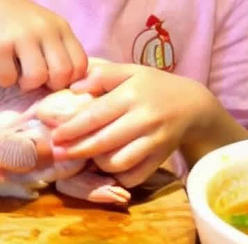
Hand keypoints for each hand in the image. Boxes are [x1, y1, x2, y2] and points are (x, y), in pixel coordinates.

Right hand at [0, 0, 86, 90]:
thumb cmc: (15, 19)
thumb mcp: (44, 26)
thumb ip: (58, 48)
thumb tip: (67, 86)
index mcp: (61, 26)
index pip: (81, 64)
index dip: (69, 80)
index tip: (53, 79)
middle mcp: (45, 29)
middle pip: (62, 74)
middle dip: (49, 85)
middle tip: (35, 79)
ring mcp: (22, 35)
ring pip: (37, 78)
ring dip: (26, 84)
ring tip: (18, 75)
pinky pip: (9, 78)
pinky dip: (4, 79)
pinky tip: (1, 66)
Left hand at [50, 60, 218, 186]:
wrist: (193, 105)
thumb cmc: (154, 85)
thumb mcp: (131, 71)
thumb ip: (103, 74)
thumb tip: (74, 87)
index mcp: (132, 94)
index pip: (96, 114)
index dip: (72, 128)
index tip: (54, 135)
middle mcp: (144, 119)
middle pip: (104, 141)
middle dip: (77, 150)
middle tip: (57, 153)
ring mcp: (154, 141)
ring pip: (118, 162)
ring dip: (97, 162)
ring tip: (86, 156)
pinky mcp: (161, 159)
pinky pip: (135, 175)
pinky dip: (118, 176)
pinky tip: (108, 167)